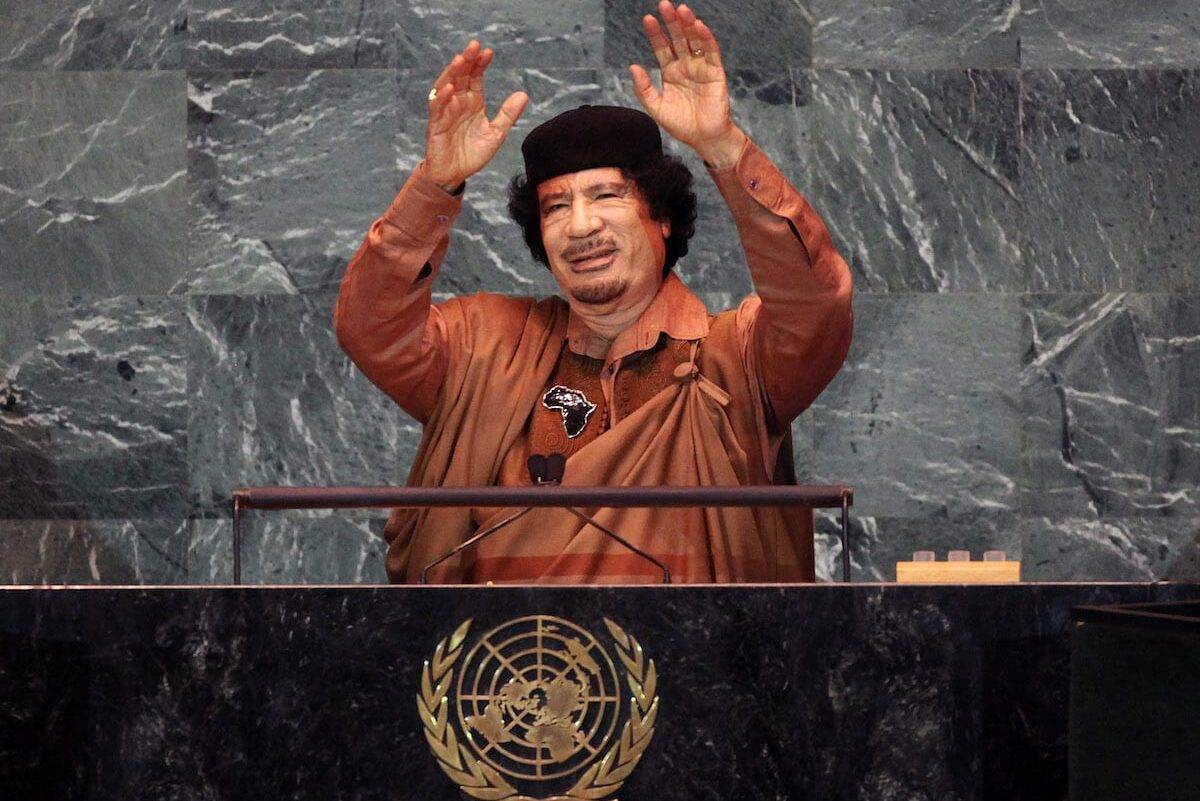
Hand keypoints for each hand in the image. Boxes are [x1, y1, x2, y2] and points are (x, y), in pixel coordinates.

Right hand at [424, 40, 528, 189]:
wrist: (455, 175)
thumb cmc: (472, 154)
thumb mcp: (496, 134)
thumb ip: (508, 115)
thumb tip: (523, 94)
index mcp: (473, 102)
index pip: (475, 77)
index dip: (480, 64)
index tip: (489, 52)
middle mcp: (458, 102)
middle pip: (460, 76)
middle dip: (466, 60)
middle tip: (474, 46)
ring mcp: (445, 112)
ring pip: (446, 86)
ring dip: (452, 73)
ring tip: (460, 60)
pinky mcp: (435, 125)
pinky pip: (436, 108)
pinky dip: (441, 98)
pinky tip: (449, 88)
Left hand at [629, 2, 744, 165]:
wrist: (703, 138)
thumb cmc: (681, 125)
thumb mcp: (656, 108)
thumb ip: (644, 89)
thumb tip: (633, 67)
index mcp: (670, 72)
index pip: (662, 47)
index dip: (656, 34)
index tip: (648, 20)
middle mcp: (685, 66)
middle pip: (678, 38)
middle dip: (671, 22)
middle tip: (664, 4)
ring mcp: (701, 67)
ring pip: (694, 41)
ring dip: (688, 25)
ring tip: (681, 10)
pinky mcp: (715, 73)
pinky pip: (711, 52)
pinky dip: (706, 38)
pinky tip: (698, 26)